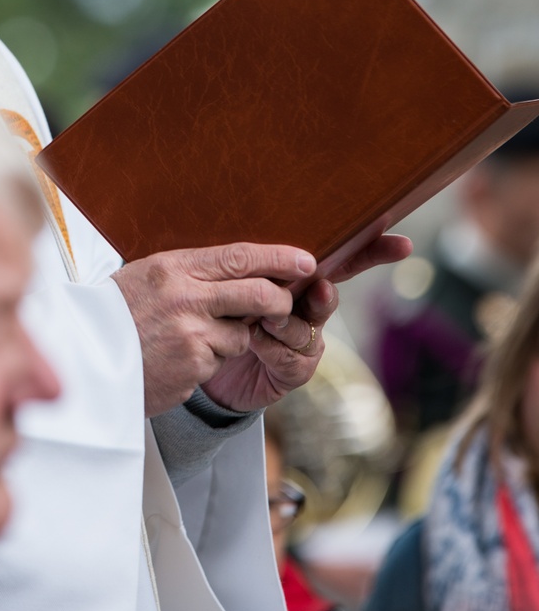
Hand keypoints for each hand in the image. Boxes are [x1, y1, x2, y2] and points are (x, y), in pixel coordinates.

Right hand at [112, 243, 317, 416]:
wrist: (83, 357)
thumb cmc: (114, 313)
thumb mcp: (146, 276)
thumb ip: (189, 272)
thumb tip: (240, 269)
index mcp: (173, 267)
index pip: (239, 257)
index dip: (278, 258)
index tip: (304, 260)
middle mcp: (185, 297)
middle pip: (257, 294)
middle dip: (278, 301)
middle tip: (282, 304)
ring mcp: (190, 334)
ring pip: (240, 336)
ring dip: (229, 339)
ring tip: (191, 338)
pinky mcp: (192, 366)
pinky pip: (219, 362)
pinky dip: (206, 361)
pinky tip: (178, 358)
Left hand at [202, 233, 411, 411]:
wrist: (209, 361)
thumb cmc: (223, 310)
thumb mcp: (237, 281)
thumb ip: (257, 263)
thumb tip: (268, 243)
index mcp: (299, 277)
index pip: (340, 259)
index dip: (372, 250)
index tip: (401, 242)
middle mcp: (309, 307)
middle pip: (330, 293)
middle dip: (324, 294)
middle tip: (316, 289)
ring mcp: (306, 340)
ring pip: (305, 325)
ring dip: (282, 321)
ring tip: (260, 319)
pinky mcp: (296, 369)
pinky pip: (289, 353)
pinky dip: (268, 345)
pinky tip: (252, 339)